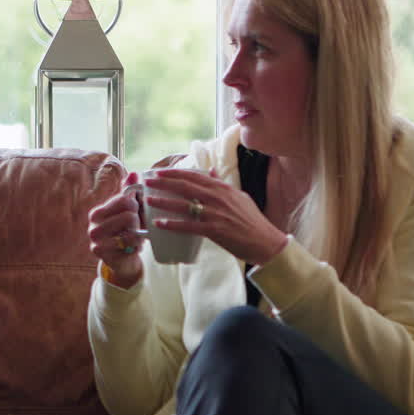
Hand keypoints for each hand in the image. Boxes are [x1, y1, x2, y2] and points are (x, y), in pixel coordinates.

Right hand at [87, 171, 145, 287]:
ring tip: (134, 237)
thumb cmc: (125, 232)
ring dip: (137, 235)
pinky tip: (131, 248)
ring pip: (130, 230)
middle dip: (138, 221)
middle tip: (135, 228)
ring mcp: (95, 240)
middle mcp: (93, 224)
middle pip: (129, 214)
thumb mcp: (128, 212)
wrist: (122, 261)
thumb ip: (130, 193)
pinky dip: (136, 246)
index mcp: (98, 212)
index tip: (135, 213)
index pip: (125, 200)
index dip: (136, 206)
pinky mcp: (101, 252)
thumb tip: (135, 173)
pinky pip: (129, 244)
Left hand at [143, 169, 287, 263]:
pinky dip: (172, 224)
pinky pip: (188, 226)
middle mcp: (218, 198)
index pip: (195, 176)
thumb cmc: (252, 222)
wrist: (266, 243)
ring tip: (148, 200)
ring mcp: (216, 213)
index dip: (175, 173)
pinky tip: (159, 223)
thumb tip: (210, 171)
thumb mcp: (240, 197)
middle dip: (164, 183)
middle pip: (185, 186)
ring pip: (183, 204)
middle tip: (147, 181)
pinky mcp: (214, 230)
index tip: (160, 172)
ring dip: (163, 201)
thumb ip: (222, 185)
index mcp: (223, 189)